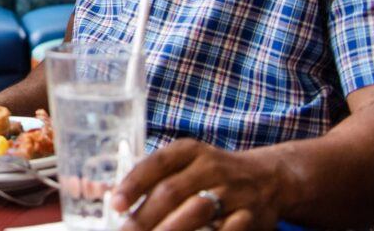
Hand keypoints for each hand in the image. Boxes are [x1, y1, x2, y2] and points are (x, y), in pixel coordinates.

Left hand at [114, 139, 282, 230]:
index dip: (134, 183)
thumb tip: (104, 192)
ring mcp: (232, 192)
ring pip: (197, 211)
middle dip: (146, 216)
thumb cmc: (213, 174)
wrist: (269, 178)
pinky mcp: (251, 217)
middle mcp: (211, 167)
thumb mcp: (185, 165)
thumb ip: (150, 179)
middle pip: (172, 191)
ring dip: (170, 229)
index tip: (116, 204)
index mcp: (190, 151)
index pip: (157, 163)